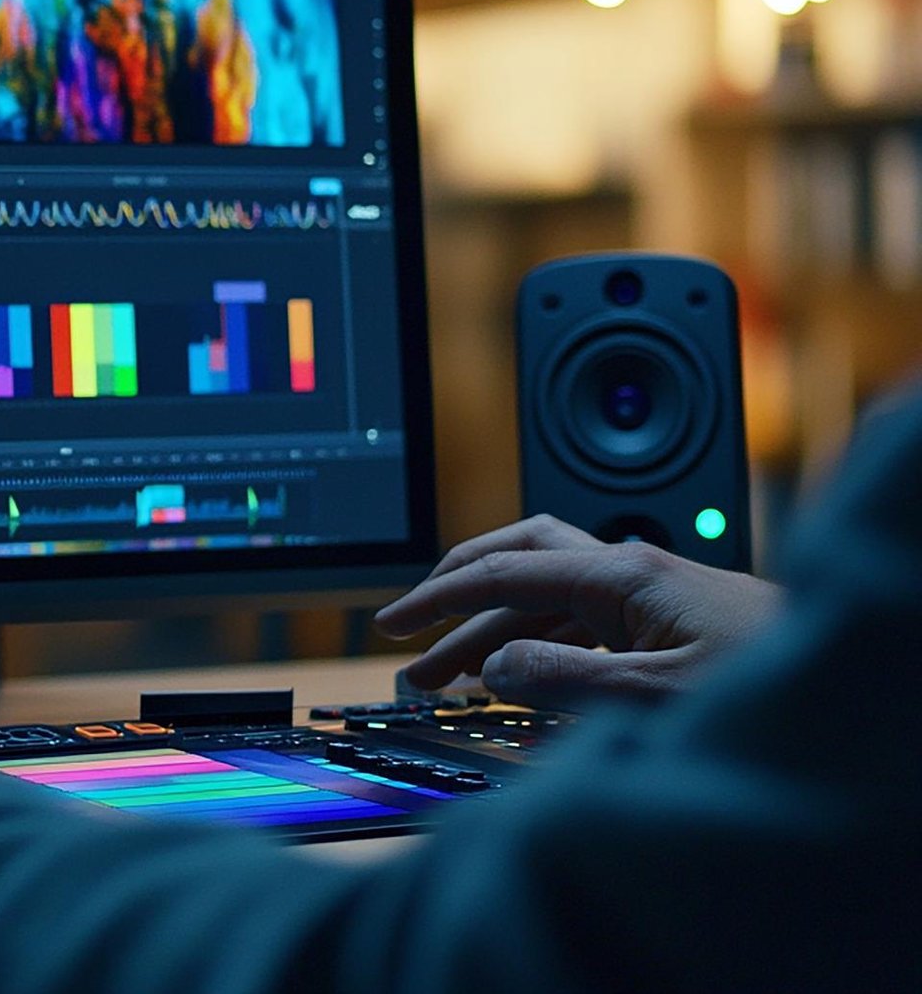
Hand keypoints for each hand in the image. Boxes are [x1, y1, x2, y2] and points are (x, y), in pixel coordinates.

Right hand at [374, 515, 781, 707]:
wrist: (857, 690)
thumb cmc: (776, 689)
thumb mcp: (660, 695)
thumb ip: (568, 677)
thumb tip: (496, 662)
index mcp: (626, 575)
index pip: (507, 571)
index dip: (441, 597)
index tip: (394, 622)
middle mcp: (634, 573)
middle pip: (520, 556)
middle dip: (455, 591)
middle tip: (407, 630)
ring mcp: (652, 596)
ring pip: (546, 592)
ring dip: (489, 628)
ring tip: (443, 678)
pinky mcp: (668, 624)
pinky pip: (578, 619)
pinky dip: (532, 641)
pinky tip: (517, 677)